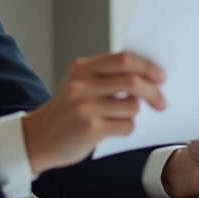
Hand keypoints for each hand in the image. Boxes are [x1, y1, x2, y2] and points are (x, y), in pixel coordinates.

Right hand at [22, 52, 165, 174]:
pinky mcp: (90, 129)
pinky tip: (114, 130)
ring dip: (135, 114)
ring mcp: (85, 107)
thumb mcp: (80, 85)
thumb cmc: (67, 112)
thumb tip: (148, 76)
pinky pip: (126, 126)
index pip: (124, 59)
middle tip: (162, 102)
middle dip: (153, 92)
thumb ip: (107, 77)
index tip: (161, 76)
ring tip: (123, 119)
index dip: (147, 66)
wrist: (37, 139)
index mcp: (83, 68)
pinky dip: (127, 129)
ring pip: (132, 106)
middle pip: (132, 81)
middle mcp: (82, 85)